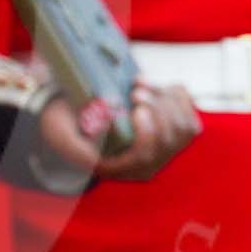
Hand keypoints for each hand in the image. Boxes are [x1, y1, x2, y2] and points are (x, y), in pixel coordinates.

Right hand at [40, 82, 201, 180]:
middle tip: (134, 89)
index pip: (145, 156)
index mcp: (119, 168)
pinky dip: (177, 96)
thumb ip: (76, 143)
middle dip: (157, 108)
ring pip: (184, 127)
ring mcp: (163, 150)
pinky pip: (190, 115)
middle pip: (170, 139)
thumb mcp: (60, 135)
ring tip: (140, 84)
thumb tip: (102, 140)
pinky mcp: (173, 132)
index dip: (148, 133)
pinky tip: (155, 86)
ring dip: (166, 99)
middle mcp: (146, 164)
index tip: (136, 108)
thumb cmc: (66, 125)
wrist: (78, 116)